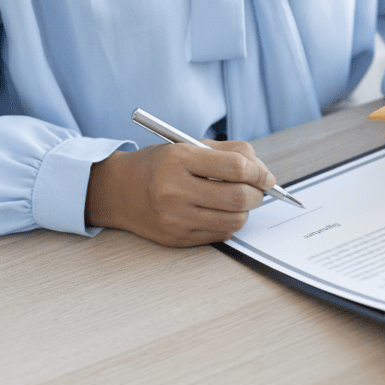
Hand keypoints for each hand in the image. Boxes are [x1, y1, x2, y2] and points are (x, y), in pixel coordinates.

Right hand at [85, 140, 274, 246]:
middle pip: (240, 197)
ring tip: (238, 200)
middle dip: (258, 194)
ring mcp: (175, 218)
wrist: (117, 190)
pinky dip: (229, 223)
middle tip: (258, 190)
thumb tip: (264, 174)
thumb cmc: (160, 165)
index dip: (260, 173)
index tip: (266, 177)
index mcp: (179, 159)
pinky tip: (219, 212)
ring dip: (246, 211)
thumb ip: (230, 153)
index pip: (237, 168)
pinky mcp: (177, 238)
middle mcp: (175, 190)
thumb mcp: (189, 146)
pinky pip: (221, 234)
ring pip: (235, 220)